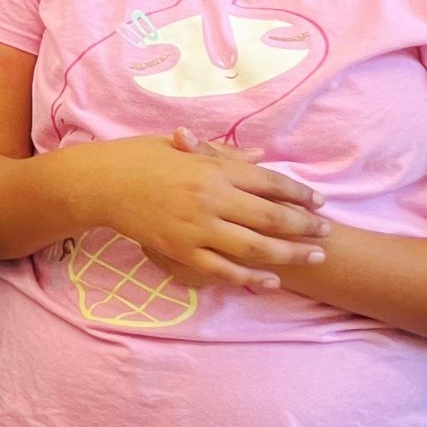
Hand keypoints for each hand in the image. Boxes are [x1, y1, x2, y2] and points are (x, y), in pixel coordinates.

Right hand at [91, 130, 329, 291]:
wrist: (98, 184)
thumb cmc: (136, 158)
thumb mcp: (179, 147)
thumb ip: (223, 154)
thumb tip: (262, 158)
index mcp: (211, 168)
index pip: (268, 181)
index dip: (299, 193)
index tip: (319, 201)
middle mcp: (210, 198)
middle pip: (271, 217)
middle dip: (305, 226)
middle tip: (327, 232)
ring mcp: (195, 228)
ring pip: (255, 248)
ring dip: (289, 254)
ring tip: (313, 257)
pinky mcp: (180, 250)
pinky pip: (222, 269)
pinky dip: (249, 277)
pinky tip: (270, 280)